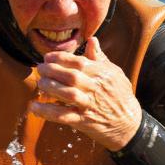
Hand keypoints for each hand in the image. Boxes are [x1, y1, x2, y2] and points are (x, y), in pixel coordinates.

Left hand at [30, 36, 141, 151]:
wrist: (129, 124)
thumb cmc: (121, 96)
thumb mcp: (115, 74)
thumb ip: (100, 58)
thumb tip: (92, 40)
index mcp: (102, 74)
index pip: (79, 62)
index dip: (60, 58)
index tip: (47, 57)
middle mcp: (96, 88)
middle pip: (71, 76)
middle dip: (51, 70)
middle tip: (39, 69)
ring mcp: (90, 105)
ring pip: (67, 94)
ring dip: (50, 87)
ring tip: (39, 84)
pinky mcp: (84, 121)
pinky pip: (63, 116)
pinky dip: (47, 111)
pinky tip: (34, 107)